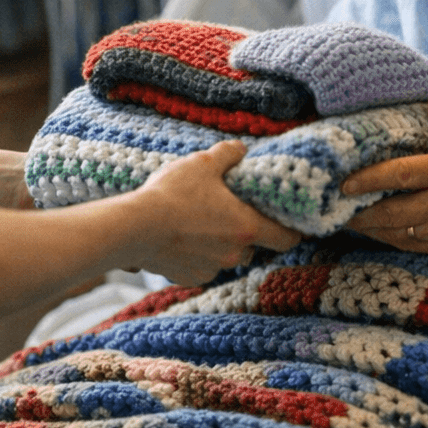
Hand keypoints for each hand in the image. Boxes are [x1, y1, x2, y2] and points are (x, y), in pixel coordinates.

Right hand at [131, 140, 302, 284]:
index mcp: (247, 227)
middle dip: (247, 232)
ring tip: (202, 223)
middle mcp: (235, 253)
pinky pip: (205, 267)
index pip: (287, 238)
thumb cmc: (173, 194)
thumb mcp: (203, 163)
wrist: (135, 227)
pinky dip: (200, 255)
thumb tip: (241, 150)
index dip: (292, 231)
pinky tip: (184, 238)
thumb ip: (229, 154)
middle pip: (254, 245)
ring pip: (228, 256)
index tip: (289, 223)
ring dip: (222, 243)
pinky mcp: (191, 277)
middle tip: (231, 212)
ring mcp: (213, 269)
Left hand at [341, 93, 427, 258]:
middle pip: (390, 211)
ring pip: (395, 233)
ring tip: (344, 217)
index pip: (400, 175)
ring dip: (368, 227)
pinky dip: (387, 238)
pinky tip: (373, 230)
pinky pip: (408, 245)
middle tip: (332, 204)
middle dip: (358, 211)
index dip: (368, 179)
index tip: (343, 181)